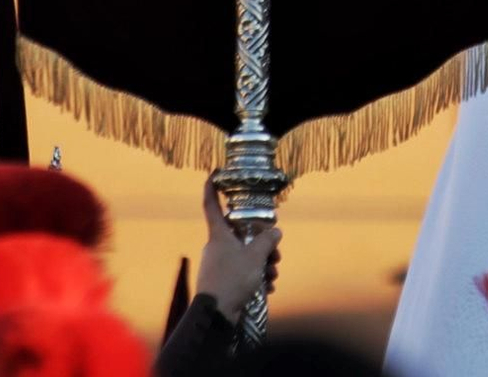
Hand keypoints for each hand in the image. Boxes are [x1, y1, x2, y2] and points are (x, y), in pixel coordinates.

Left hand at [196, 179, 280, 323]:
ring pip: (245, 256)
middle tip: (275, 254)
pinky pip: (243, 273)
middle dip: (262, 243)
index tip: (213, 173)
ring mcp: (218, 265)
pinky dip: (257, 277)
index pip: (212, 205)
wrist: (216, 315)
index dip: (212, 188)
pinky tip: (268, 287)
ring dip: (263, 263)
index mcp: (218, 235)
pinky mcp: (222, 282)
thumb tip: (275, 232)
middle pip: (241, 235)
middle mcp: (216, 247)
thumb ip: (267, 241)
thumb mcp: (255, 256)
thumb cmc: (232, 279)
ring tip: (273, 275)